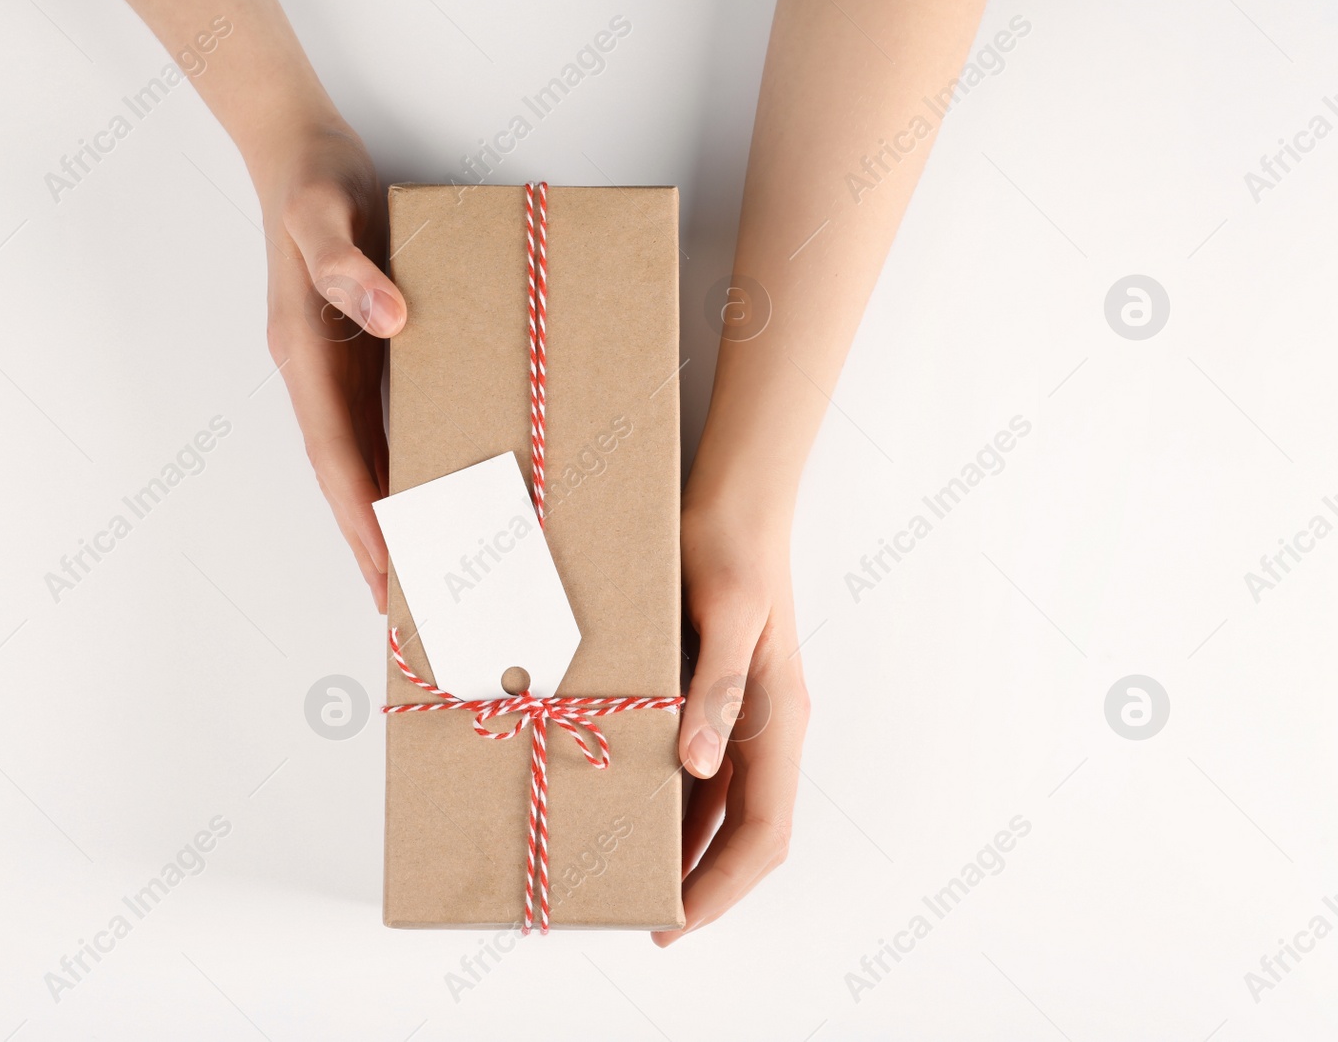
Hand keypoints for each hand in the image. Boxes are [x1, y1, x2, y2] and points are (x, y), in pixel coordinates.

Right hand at [254, 121, 404, 611]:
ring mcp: (330, 370)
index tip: (386, 570)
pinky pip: (371, 430)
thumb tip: (388, 317)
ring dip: (379, 519)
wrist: (297, 150)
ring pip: (356, 462)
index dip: (361, 516)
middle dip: (370, 542)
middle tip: (403, 605)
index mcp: (304, 356)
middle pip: (343, 477)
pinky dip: (389, 472)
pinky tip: (419, 496)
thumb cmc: (312, 181)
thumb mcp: (324, 213)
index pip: (336, 456)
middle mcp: (314, 376)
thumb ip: (347, 266)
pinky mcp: (353, 355)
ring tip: (413, 575)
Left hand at [655, 500, 808, 945]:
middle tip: (651, 918)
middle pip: (747, 832)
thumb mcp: (724, 615)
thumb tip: (701, 768)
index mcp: (779, 718)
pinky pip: (703, 770)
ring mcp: (747, 714)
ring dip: (688, 850)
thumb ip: (717, 691)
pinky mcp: (720, 695)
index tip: (678, 919)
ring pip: (724, 807)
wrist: (734, 501)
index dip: (723, 884)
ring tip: (640, 882)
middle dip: (705, 883)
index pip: (764, 831)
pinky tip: (641, 817)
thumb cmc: (730, 550)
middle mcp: (769, 727)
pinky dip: (677, 805)